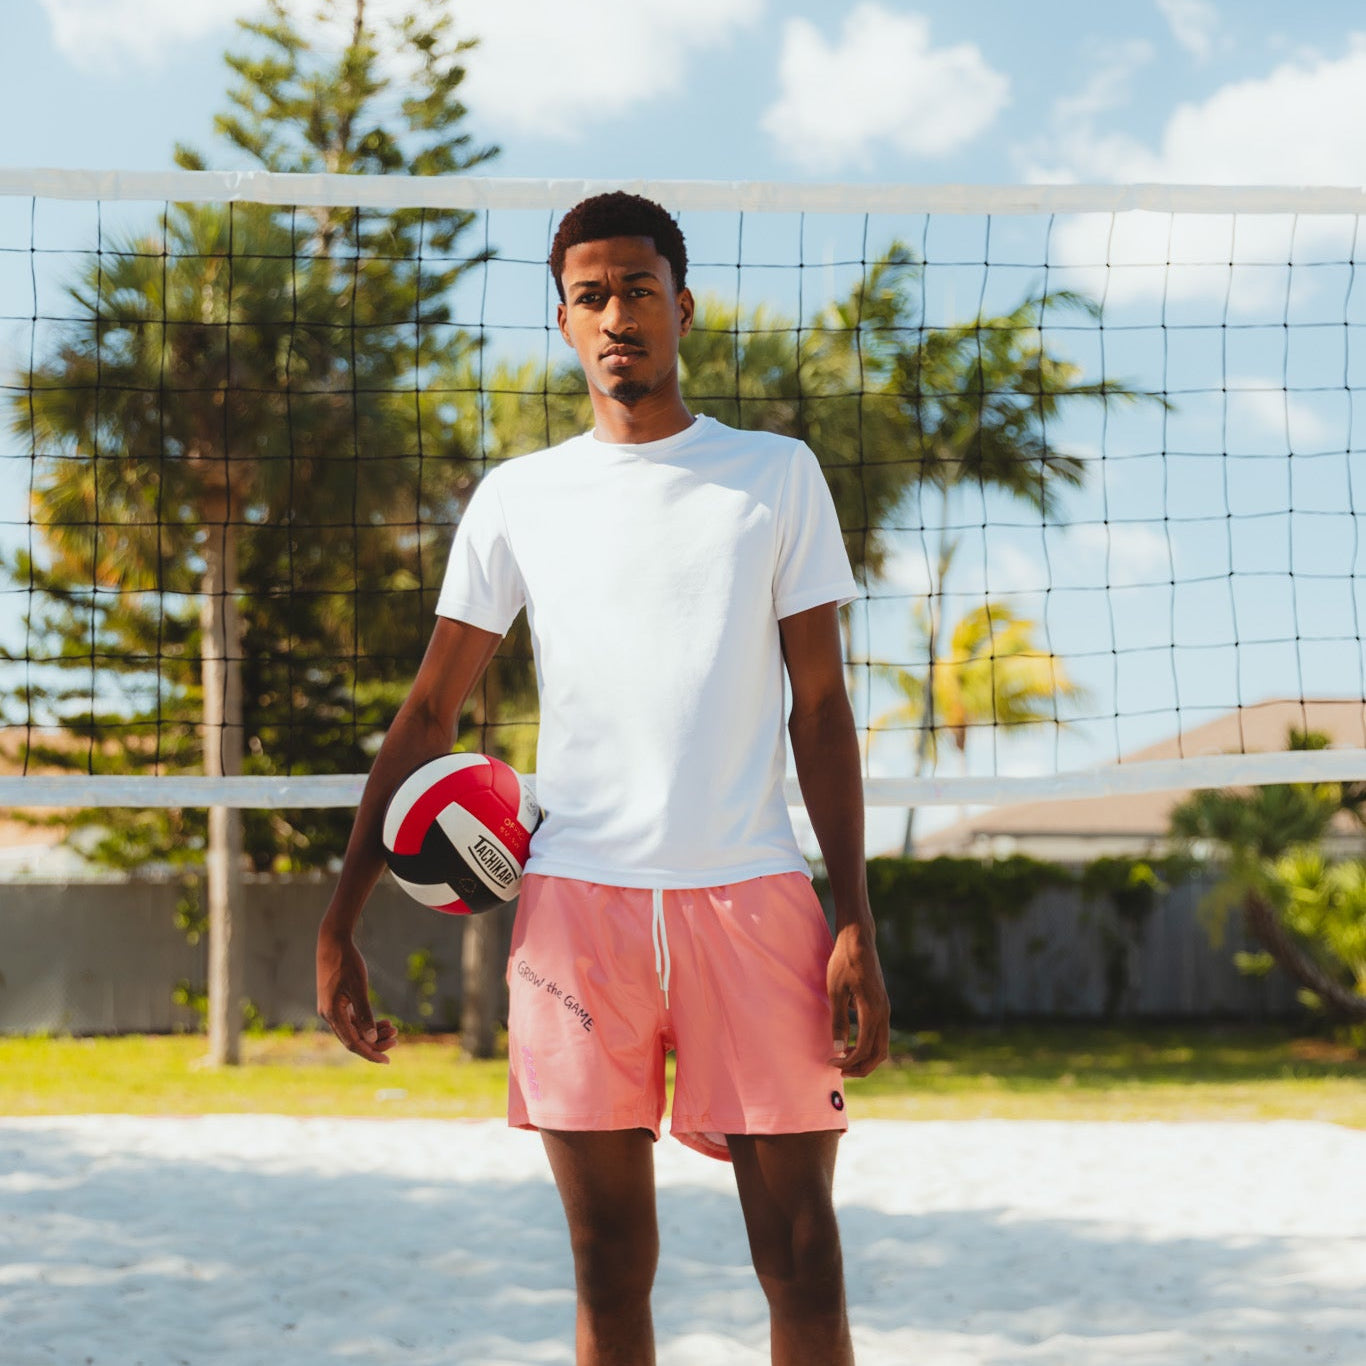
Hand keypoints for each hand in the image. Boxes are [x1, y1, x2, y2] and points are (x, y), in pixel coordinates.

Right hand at [316, 923, 397, 1063]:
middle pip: (354, 1038)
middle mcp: (329, 1015)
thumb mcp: (359, 987)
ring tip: (393, 1028)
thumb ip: (365, 1013)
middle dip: (375, 1042)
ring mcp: (331, 1009)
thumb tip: (371, 1038)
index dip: (370, 1053)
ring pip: (354, 1029)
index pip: (353, 1043)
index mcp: (332, 1014)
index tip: (387, 1061)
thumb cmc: (346, 962)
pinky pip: (352, 1020)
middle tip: (396, 1039)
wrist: (332, 942)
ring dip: (372, 1031)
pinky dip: (366, 1022)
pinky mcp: (335, 1002)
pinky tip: (383, 1021)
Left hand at [827, 920, 889, 1076]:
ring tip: (844, 1059)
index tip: (830, 1062)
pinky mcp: (882, 1005)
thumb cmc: (844, 962)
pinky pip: (880, 1034)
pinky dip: (868, 1046)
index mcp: (872, 1011)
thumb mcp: (835, 991)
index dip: (848, 1062)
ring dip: (865, 1058)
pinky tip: (850, 1043)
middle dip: (861, 1067)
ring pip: (882, 1046)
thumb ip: (838, 1021)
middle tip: (839, 1071)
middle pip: (879, 1054)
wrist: (859, 940)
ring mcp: (885, 1009)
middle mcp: (883, 1013)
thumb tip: (838, 1049)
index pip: (864, 1049)